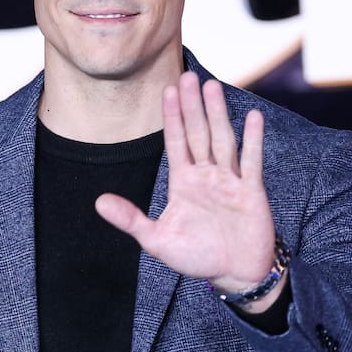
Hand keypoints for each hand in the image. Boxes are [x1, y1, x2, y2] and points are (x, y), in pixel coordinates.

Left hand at [95, 72, 280, 308]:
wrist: (234, 275)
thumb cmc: (197, 256)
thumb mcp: (158, 240)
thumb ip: (131, 220)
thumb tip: (98, 202)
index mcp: (183, 182)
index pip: (175, 141)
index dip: (171, 116)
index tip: (166, 90)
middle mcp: (206, 175)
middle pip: (198, 133)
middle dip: (192, 106)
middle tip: (188, 76)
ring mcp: (229, 180)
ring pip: (222, 140)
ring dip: (218, 114)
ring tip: (212, 87)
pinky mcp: (251, 191)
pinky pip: (251, 162)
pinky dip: (253, 140)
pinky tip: (252, 117)